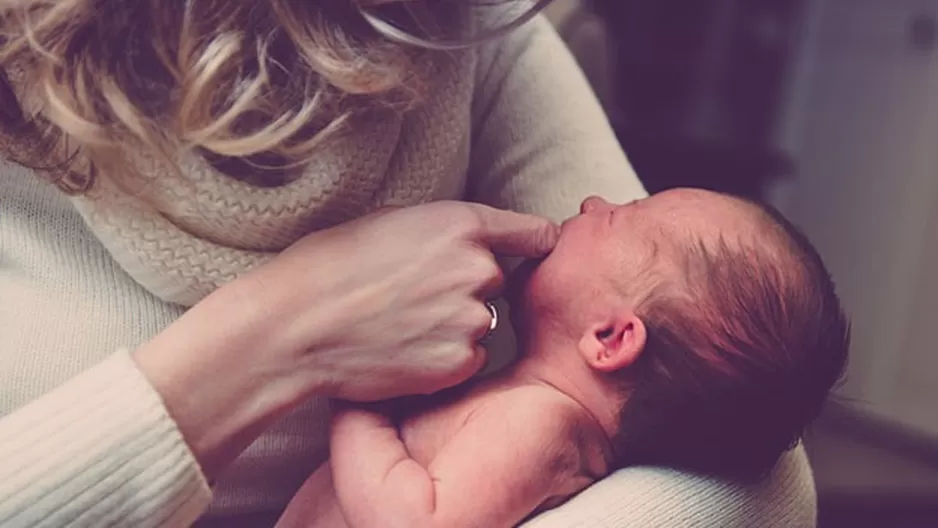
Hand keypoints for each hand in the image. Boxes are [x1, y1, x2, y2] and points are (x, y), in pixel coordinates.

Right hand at [134, 200, 556, 476]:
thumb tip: (469, 240)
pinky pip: (468, 358)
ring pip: (481, 321)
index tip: (536, 250)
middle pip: (496, 279)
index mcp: (461, 224)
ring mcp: (470, 319)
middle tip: (416, 295)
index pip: (534, 232)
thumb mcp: (389, 220)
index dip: (534, 242)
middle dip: (467, 286)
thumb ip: (442, 229)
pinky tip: (404, 350)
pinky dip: (445, 358)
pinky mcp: (458, 362)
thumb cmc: (329, 265)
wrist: (296, 327)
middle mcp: (477, 269)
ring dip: (455, 325)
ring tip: (401, 324)